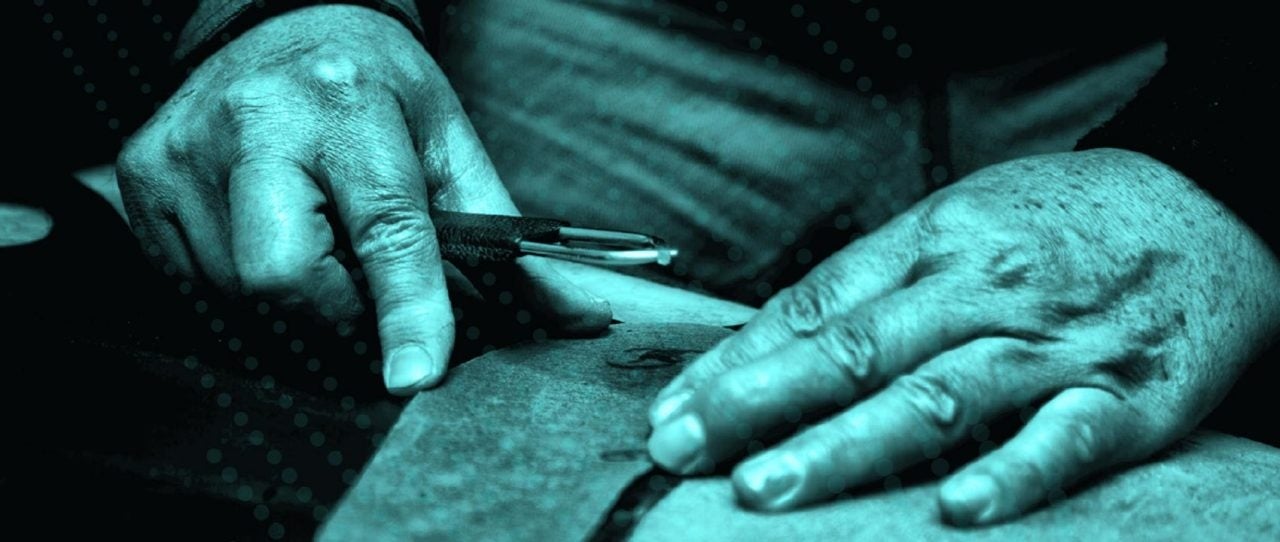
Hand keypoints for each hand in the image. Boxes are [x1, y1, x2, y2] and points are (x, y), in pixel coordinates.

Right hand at [116, 5, 609, 394]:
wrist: (283, 25)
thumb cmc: (374, 86)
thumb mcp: (446, 139)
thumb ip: (499, 230)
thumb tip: (568, 313)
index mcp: (346, 103)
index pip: (384, 226)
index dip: (405, 309)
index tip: (416, 373)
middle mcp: (254, 123)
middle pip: (287, 279)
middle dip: (338, 307)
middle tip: (361, 274)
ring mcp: (185, 152)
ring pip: (240, 294)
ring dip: (294, 298)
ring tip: (313, 234)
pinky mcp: (143, 178)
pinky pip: (195, 281)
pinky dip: (242, 283)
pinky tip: (267, 231)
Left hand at [646, 149, 1279, 523]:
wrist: (1209, 209)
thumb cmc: (1058, 226)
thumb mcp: (954, 225)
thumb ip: (865, 286)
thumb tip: (763, 347)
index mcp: (934, 246)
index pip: (816, 308)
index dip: (737, 362)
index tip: (673, 410)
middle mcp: (983, 292)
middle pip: (858, 351)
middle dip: (760, 406)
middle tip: (686, 450)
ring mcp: (1055, 346)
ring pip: (938, 396)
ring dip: (849, 446)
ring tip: (770, 485)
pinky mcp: (1129, 398)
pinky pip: (1066, 439)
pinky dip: (1013, 472)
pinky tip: (955, 506)